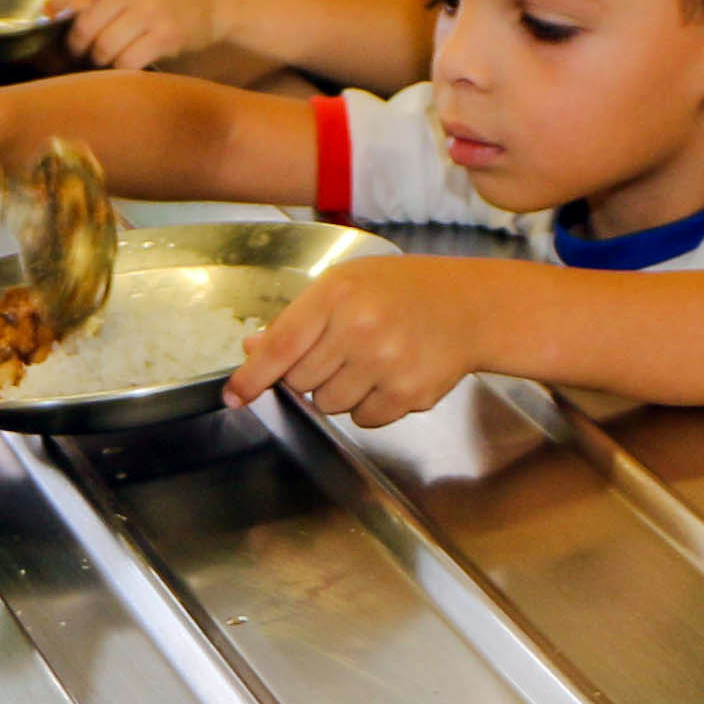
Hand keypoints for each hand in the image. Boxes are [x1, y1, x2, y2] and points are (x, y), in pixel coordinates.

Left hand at [50, 0, 246, 72]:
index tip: (50, 13)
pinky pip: (127, 62)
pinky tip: (128, 61)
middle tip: (84, 49)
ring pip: (104, 48)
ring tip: (108, 55)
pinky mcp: (165, 37)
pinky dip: (123, 66)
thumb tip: (58, 11)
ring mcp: (150, 11)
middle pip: (86, 26)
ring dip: (102, 58)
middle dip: (81, 43)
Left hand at [232, 255, 498, 424]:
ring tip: (366, 360)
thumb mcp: (345, 284)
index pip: (280, 347)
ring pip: (328, 405)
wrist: (469, 307)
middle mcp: (360, 330)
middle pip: (300, 382)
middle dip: (307, 375)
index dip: (252, 377)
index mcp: (336, 296)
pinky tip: (388, 375)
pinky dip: (368, 406)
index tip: (234, 396)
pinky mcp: (409, 394)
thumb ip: (298, 319)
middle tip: (335, 352)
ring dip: (337, 392)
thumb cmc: (402, 290)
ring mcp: (387, 364)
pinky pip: (363, 419)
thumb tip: (254, 349)